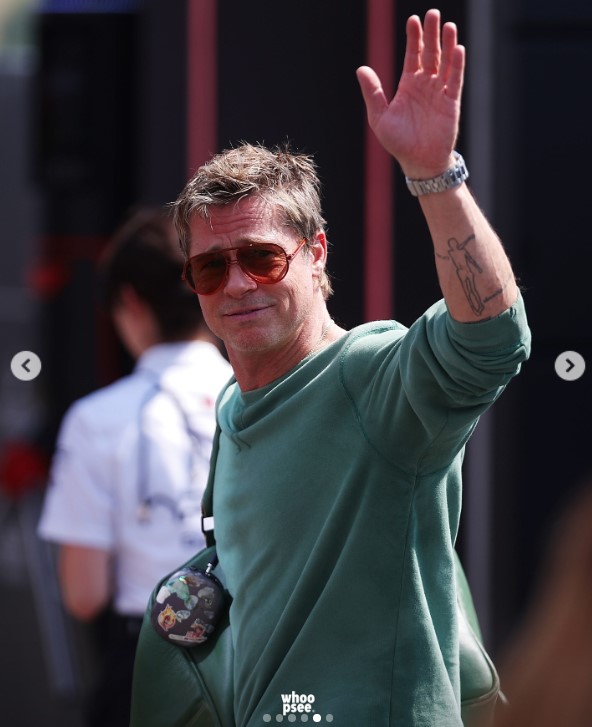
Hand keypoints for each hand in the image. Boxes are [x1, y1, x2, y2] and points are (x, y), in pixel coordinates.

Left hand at [356, 9, 464, 179]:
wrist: (418, 163)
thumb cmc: (399, 142)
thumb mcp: (379, 117)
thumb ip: (373, 93)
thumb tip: (361, 69)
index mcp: (408, 85)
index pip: (412, 55)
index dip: (413, 38)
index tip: (413, 20)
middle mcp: (425, 85)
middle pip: (430, 53)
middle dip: (430, 34)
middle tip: (432, 14)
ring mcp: (439, 92)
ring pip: (444, 63)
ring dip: (447, 44)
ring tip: (448, 25)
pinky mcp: (451, 103)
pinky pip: (454, 80)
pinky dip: (456, 65)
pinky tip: (457, 49)